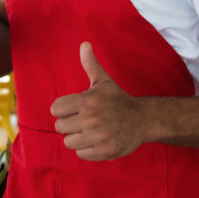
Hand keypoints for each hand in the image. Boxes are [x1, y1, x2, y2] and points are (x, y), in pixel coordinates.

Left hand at [50, 42, 144, 160]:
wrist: (142, 119)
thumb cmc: (117, 99)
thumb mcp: (103, 81)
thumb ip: (90, 64)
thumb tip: (84, 44)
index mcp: (87, 101)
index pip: (56, 109)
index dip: (63, 109)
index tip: (74, 109)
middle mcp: (91, 119)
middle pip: (60, 127)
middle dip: (69, 124)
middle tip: (82, 121)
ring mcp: (98, 137)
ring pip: (68, 142)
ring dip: (76, 138)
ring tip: (88, 131)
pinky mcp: (104, 151)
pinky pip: (81, 153)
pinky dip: (86, 149)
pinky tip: (95, 141)